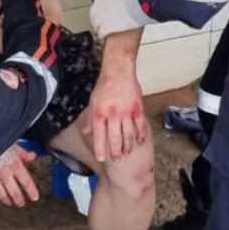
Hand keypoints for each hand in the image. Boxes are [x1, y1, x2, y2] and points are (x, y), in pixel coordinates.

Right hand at [0, 145, 38, 207]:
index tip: (34, 198)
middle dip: (18, 199)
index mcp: (15, 166)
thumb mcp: (14, 144)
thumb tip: (33, 155)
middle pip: (14, 192)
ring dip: (6, 200)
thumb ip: (24, 152)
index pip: (26, 182)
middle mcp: (6, 174)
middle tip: (21, 204)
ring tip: (9, 203)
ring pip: (1, 194)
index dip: (31, 191)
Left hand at [84, 34, 147, 161]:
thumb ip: (91, 119)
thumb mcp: (92, 101)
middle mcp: (112, 114)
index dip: (100, 150)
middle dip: (116, 152)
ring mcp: (126, 112)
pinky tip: (139, 142)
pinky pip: (141, 126)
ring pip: (128, 135)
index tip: (101, 159)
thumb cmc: (104, 86)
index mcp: (99, 113)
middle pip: (115, 139)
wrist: (118, 70)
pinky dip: (141, 136)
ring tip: (126, 152)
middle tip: (116, 159)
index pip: (99, 136)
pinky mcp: (138, 108)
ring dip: (128, 147)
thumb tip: (87, 133)